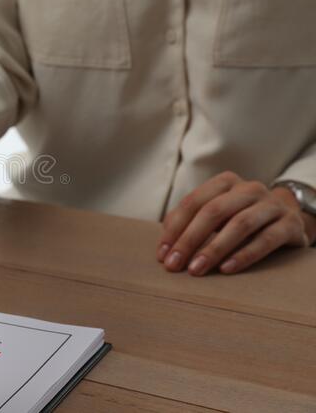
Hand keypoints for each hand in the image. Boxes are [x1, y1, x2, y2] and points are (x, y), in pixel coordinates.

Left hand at [158, 171, 312, 275]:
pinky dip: (244, 255)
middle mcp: (249, 189)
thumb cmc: (241, 217)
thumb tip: (165, 246)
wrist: (289, 218)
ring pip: (239, 225)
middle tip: (174, 265)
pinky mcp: (290, 224)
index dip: (175, 229)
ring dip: (214, 249)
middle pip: (213, 212)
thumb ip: (190, 222)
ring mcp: (271, 205)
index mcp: (225, 182)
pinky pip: (266, 240)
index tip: (162, 254)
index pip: (193, 202)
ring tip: (196, 269)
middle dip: (189, 240)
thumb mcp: (217, 214)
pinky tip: (226, 269)